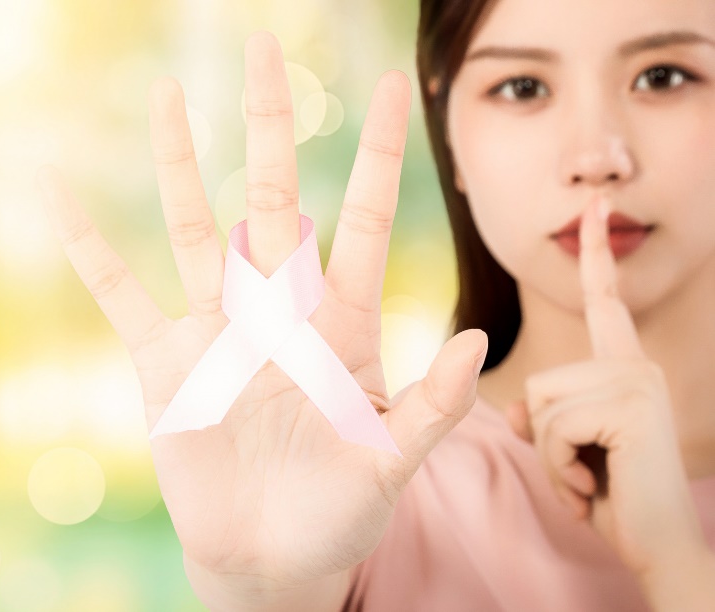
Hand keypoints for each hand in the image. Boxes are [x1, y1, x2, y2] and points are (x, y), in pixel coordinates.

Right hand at [38, 31, 486, 593]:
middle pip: (272, 198)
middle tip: (264, 49)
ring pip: (194, 228)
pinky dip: (89, 250)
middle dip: (270, 125)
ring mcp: (217, 331)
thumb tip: (479, 340)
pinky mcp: (163, 365)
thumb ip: (435, 406)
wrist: (272, 556)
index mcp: (342, 325)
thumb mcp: (394, 462)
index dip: (377, 153)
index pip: (365, 219)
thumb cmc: (342, 511)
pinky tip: (59, 198)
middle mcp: (277, 311)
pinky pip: (119, 295)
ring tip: (165, 95)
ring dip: (179, 163)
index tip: (389, 84)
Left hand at [507, 195, 709, 583]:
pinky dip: (559, 469)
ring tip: (592, 482)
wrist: (658, 554)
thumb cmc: (612, 503)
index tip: (595, 203)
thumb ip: (540, 422)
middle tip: (587, 474)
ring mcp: (636, 380)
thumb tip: (515, 409)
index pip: (603, 303)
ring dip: (551, 458)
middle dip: (545, 442)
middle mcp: (634, 365)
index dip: (596, 254)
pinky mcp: (632, 402)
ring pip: (539, 405)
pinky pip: (551, 425)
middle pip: (538, 383)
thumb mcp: (565, 454)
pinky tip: (595, 490)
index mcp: (622, 369)